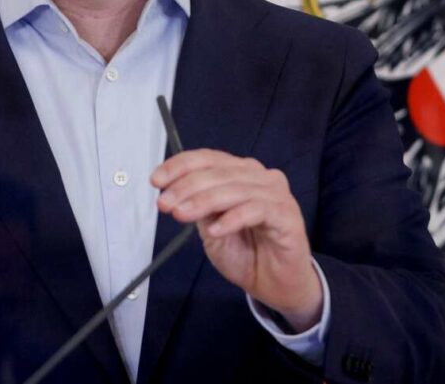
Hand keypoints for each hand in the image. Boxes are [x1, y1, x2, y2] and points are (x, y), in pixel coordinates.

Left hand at [150, 149, 322, 331]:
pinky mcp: (287, 214)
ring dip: (203, 201)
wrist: (275, 285)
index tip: (157, 181)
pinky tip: (216, 230)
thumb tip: (173, 192)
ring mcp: (276, 194)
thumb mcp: (212, 228)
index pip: (208, 159)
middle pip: (219, 172)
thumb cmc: (247, 253)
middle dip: (187, 186)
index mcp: (241, 173)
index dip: (180, 166)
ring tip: (182, 214)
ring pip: (235, 189)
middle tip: (166, 203)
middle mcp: (260, 177)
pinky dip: (233, 218)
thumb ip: (199, 208)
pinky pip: (257, 210)